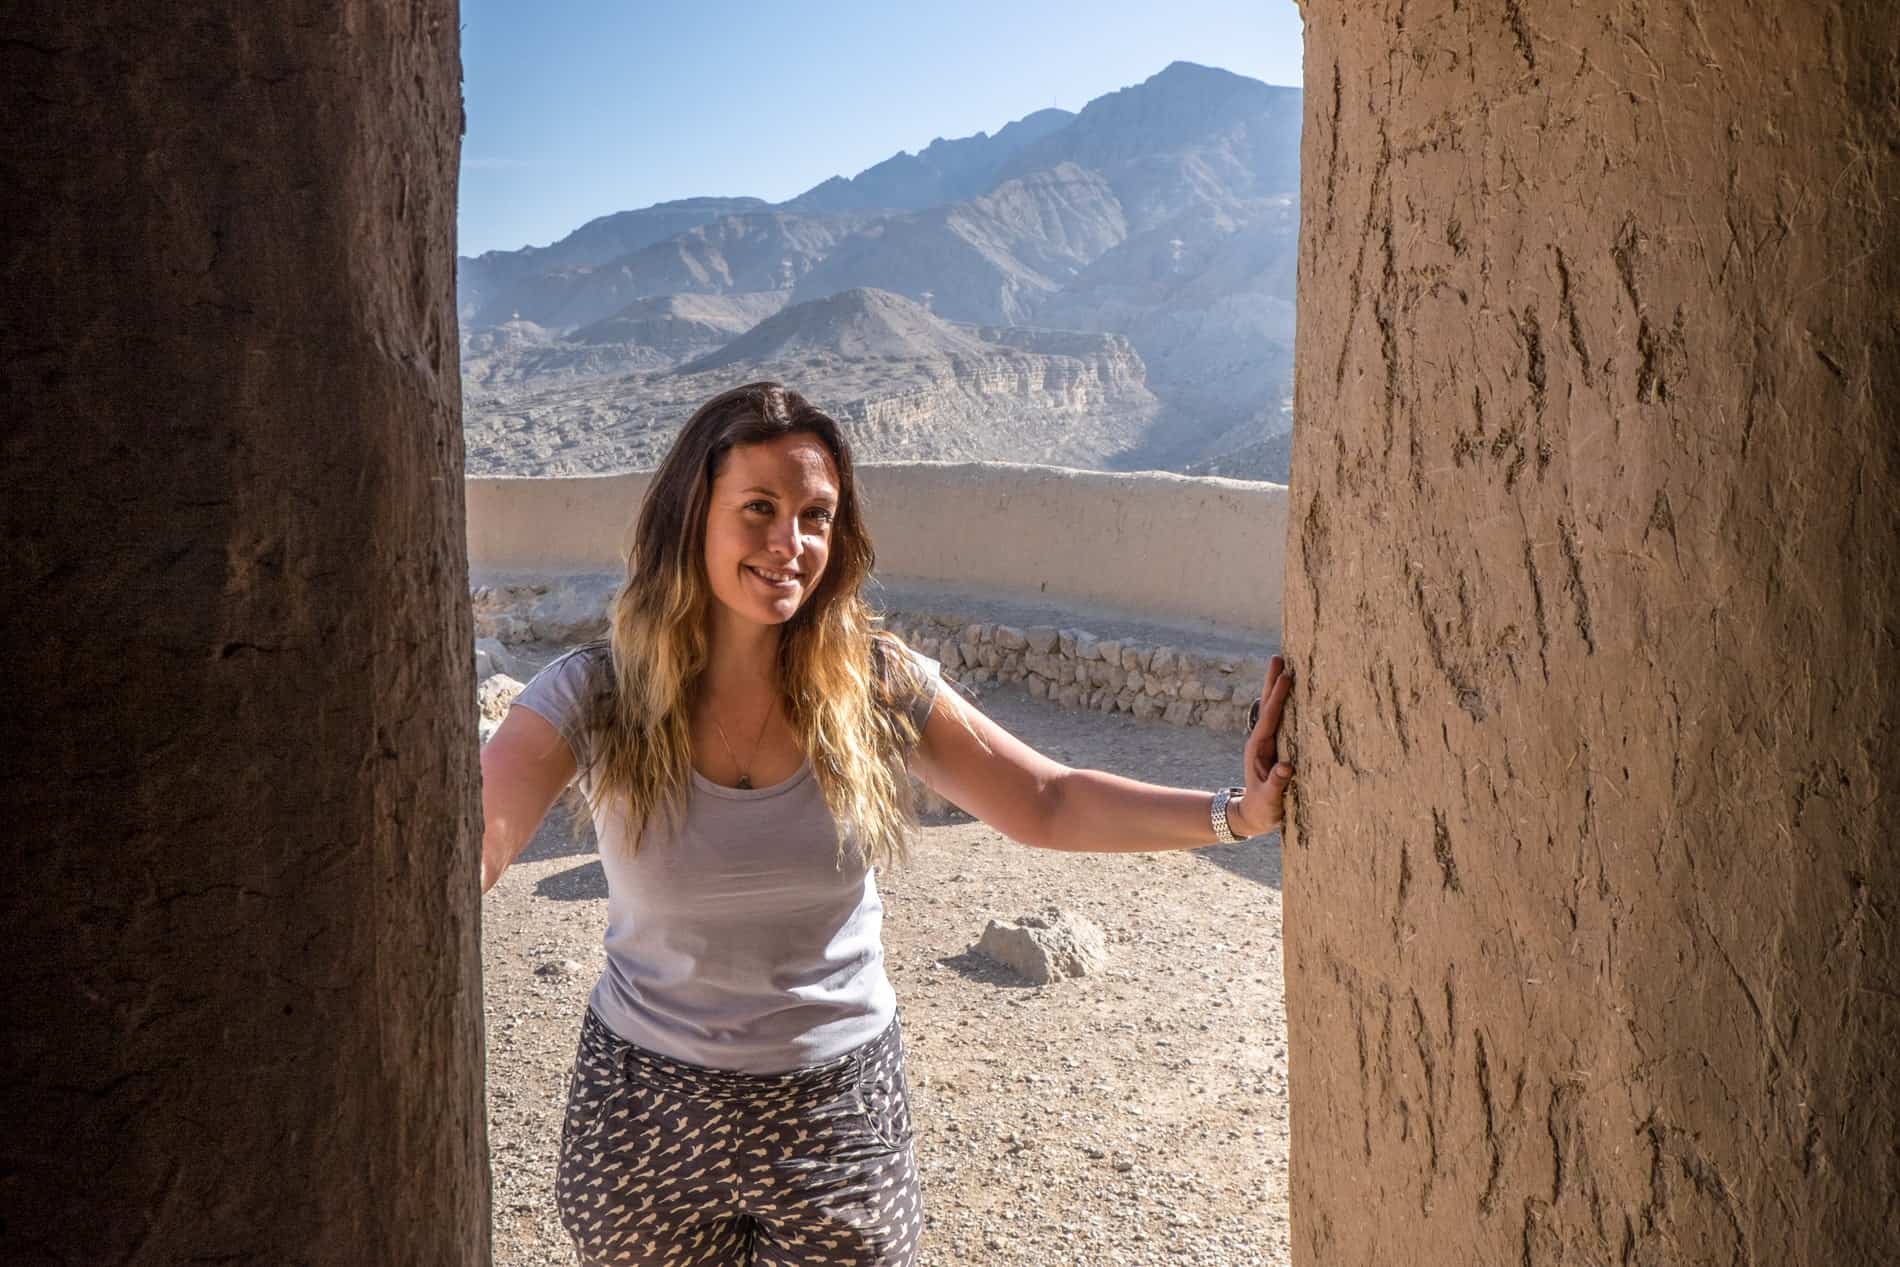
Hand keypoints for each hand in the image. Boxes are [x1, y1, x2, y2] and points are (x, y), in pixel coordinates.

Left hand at [1234, 655, 1292, 836]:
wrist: (1253, 815)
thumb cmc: (1263, 809)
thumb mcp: (1270, 799)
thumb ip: (1277, 784)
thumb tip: (1286, 767)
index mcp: (1258, 748)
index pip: (1269, 717)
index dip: (1278, 697)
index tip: (1286, 676)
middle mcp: (1261, 740)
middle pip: (1266, 705)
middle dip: (1272, 682)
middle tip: (1278, 657)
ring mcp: (1268, 741)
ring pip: (1272, 709)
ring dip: (1277, 688)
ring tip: (1284, 665)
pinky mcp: (1275, 745)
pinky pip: (1281, 719)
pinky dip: (1285, 702)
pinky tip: (1293, 692)